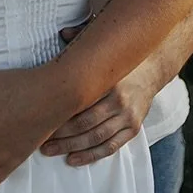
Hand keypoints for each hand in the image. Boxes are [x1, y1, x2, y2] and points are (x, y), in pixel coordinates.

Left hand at [39, 21, 159, 165]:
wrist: (152, 70)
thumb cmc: (120, 60)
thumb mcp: (104, 49)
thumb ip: (83, 41)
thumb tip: (63, 32)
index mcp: (109, 82)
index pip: (79, 103)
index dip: (58, 114)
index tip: (40, 120)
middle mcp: (120, 102)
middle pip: (85, 124)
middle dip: (61, 136)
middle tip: (40, 142)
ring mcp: (129, 117)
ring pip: (96, 139)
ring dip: (72, 148)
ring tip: (51, 151)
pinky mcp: (134, 128)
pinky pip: (111, 147)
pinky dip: (91, 156)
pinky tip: (73, 159)